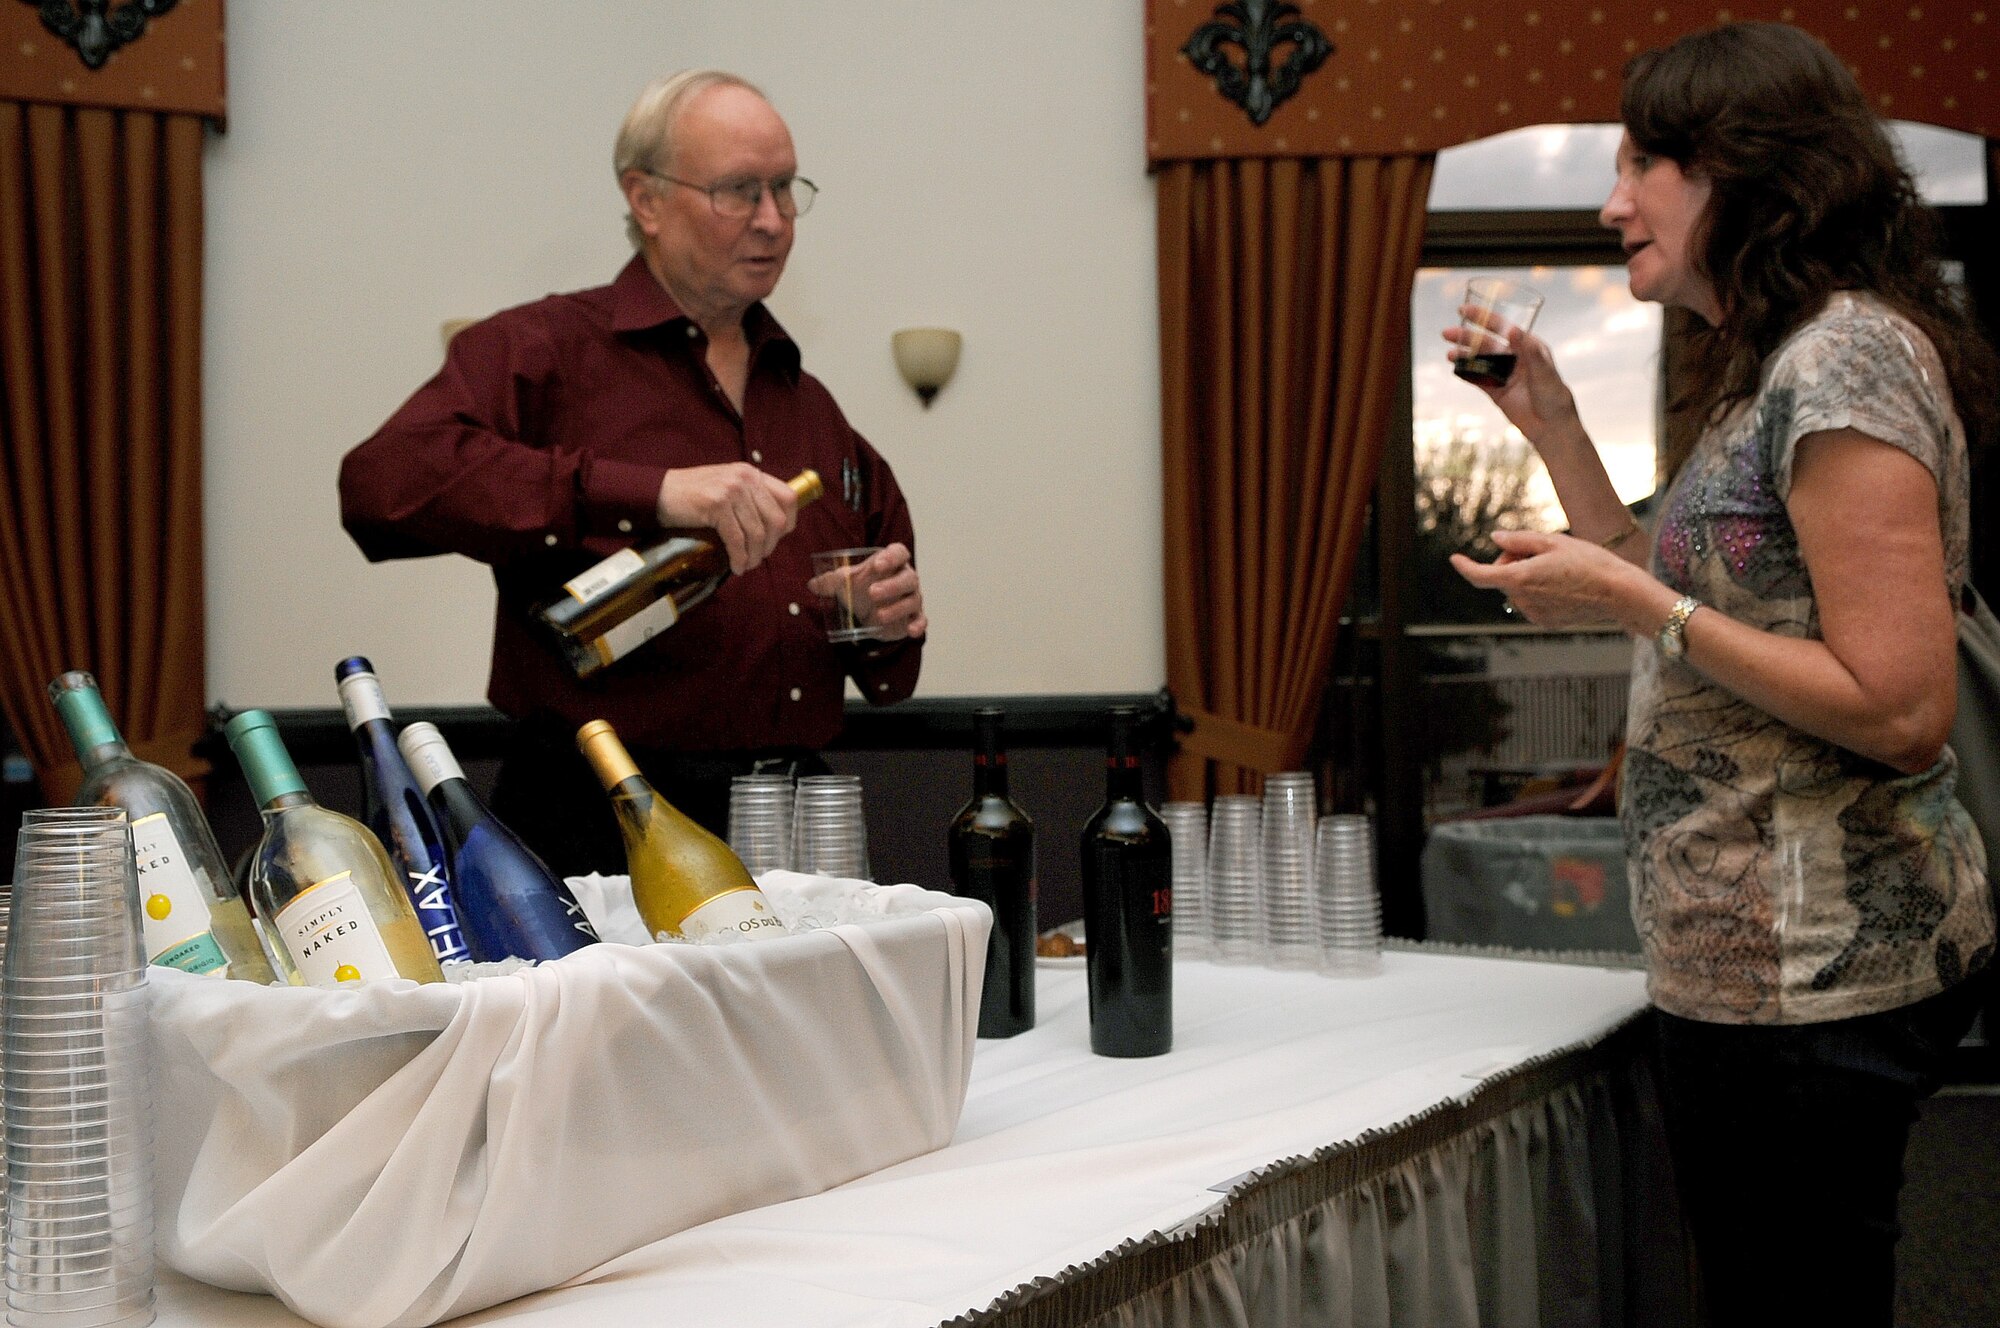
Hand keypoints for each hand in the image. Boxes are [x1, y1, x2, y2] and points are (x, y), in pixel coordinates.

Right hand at [655, 463, 798, 573]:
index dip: (789, 522)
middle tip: (758, 557)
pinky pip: (737, 539)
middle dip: (771, 545)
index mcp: (751, 474)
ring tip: (747, 565)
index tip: (778, 538)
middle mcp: (745, 478)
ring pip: (757, 533)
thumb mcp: (727, 487)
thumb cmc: (691, 495)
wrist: (657, 493)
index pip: (788, 497)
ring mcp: (731, 490)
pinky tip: (736, 566)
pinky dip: (739, 557)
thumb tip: (773, 527)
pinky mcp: (716, 504)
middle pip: (776, 520)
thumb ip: (750, 499)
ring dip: (755, 555)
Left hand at [807, 543, 926, 641]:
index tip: (877, 565)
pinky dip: (918, 625)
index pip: (899, 553)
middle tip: (872, 593)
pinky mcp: (914, 617)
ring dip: (897, 608)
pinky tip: (911, 630)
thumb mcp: (846, 582)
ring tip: (878, 616)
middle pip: (908, 578)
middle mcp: (907, 578)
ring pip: (913, 600)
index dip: (891, 557)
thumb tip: (812, 585)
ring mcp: (913, 598)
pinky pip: (920, 620)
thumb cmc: (862, 587)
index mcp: (892, 562)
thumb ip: (830, 581)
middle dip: (892, 585)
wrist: (872, 609)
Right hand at [1441, 318, 1582, 448]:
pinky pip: (1478, 379)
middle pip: (1486, 342)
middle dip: (1466, 336)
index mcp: (1527, 346)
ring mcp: (1504, 374)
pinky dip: (1466, 373)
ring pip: (1479, 360)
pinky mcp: (1496, 391)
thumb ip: (1528, 351)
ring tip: (1449, 354)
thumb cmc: (1554, 396)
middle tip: (1447, 333)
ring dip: (1464, 355)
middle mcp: (1514, 357)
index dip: (1483, 317)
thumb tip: (1512, 329)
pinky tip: (1456, 368)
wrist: (1551, 427)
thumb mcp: (1544, 371)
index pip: (1502, 327)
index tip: (1464, 310)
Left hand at [1448, 529, 1653, 629]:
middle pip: (1502, 576)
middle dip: (1512, 560)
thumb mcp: (1553, 542)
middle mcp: (1523, 600)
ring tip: (1558, 567)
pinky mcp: (1547, 622)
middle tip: (1539, 549)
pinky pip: (1533, 602)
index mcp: (1520, 579)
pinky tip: (1564, 583)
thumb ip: (1519, 540)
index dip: (1465, 566)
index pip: (1480, 575)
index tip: (1455, 558)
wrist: (1620, 593)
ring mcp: (1535, 614)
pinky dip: (1539, 590)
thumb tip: (1495, 539)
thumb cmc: (1590, 562)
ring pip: (1518, 589)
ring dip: (1526, 576)